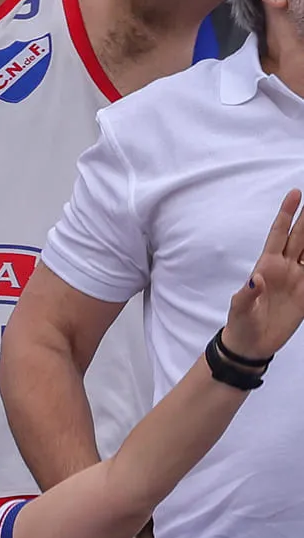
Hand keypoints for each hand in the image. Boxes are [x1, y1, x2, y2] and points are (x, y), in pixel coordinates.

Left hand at [223, 188, 303, 361]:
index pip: (279, 233)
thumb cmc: (241, 323)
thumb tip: (255, 279)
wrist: (252, 344)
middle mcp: (285, 268)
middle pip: (301, 237)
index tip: (295, 193)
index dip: (286, 214)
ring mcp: (298, 280)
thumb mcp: (240, 309)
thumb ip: (247, 294)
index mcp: (267, 265)